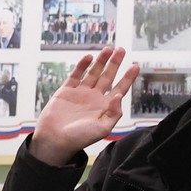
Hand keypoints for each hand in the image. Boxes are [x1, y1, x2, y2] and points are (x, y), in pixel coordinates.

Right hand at [30, 47, 138, 164]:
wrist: (55, 140)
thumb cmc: (80, 138)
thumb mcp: (103, 127)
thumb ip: (114, 112)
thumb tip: (120, 94)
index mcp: (105, 107)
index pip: (120, 88)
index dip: (128, 77)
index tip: (135, 66)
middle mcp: (95, 98)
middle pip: (108, 76)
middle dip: (115, 63)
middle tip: (121, 50)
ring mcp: (80, 93)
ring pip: (93, 73)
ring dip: (101, 61)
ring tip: (109, 49)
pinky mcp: (66, 91)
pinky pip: (75, 76)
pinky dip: (82, 66)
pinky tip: (89, 57)